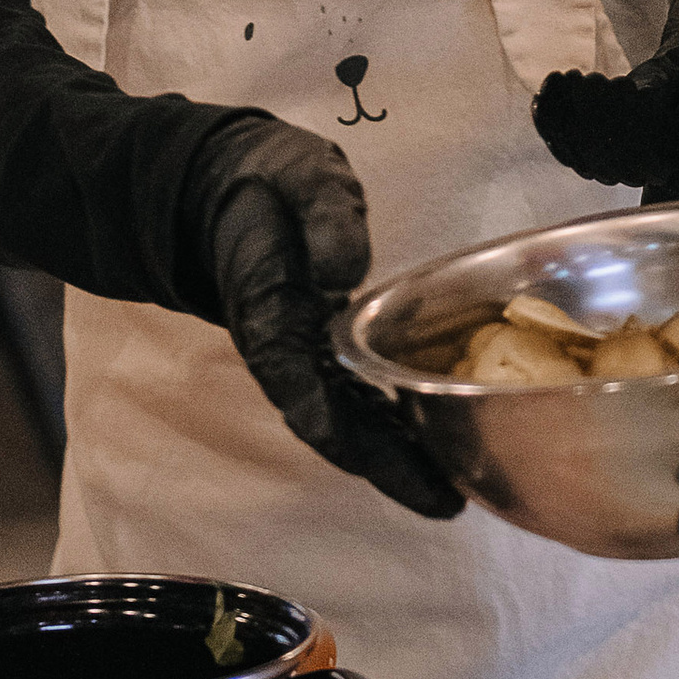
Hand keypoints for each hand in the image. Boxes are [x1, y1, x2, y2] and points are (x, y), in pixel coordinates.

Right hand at [182, 118, 461, 519]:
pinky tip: (433, 444)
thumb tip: (345, 272)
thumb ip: (326, 216)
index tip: (373, 460)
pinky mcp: (324, 350)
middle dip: (384, 466)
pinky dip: (394, 426)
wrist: (229, 187)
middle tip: (443, 502)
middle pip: (330, 421)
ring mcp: (304, 354)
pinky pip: (358, 399)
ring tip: (449, 492)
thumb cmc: (270, 179)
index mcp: (268, 309)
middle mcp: (285, 346)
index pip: (296, 382)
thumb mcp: (300, 176)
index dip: (334, 427)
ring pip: (348, 419)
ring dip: (394, 459)